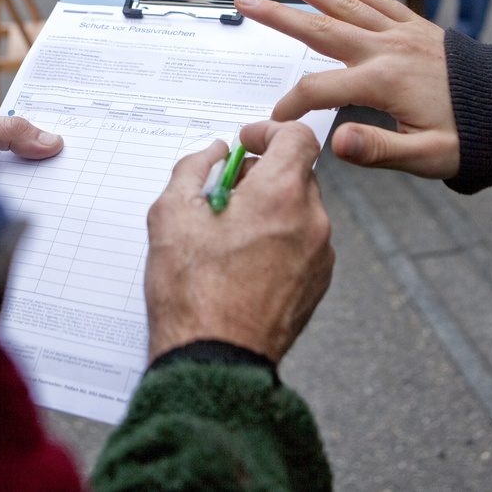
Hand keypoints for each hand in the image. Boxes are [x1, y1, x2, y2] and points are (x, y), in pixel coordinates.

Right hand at [144, 122, 333, 364]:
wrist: (216, 361)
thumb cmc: (193, 293)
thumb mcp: (172, 215)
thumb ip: (194, 168)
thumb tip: (214, 153)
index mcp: (281, 194)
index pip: (297, 137)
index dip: (270, 131)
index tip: (247, 142)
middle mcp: (311, 221)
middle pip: (298, 173)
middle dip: (264, 173)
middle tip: (226, 191)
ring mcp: (320, 255)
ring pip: (301, 210)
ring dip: (272, 208)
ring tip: (230, 233)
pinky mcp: (318, 283)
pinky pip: (304, 243)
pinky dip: (281, 239)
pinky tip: (245, 260)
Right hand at [234, 0, 459, 178]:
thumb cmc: (474, 138)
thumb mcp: (428, 157)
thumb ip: (379, 150)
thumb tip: (334, 144)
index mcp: (384, 82)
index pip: (319, 90)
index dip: (291, 105)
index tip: (276, 121)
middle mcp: (388, 49)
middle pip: (320, 28)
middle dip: (278, 15)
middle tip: (243, 1)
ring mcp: (402, 33)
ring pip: (345, 4)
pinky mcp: (417, 27)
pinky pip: (378, 0)